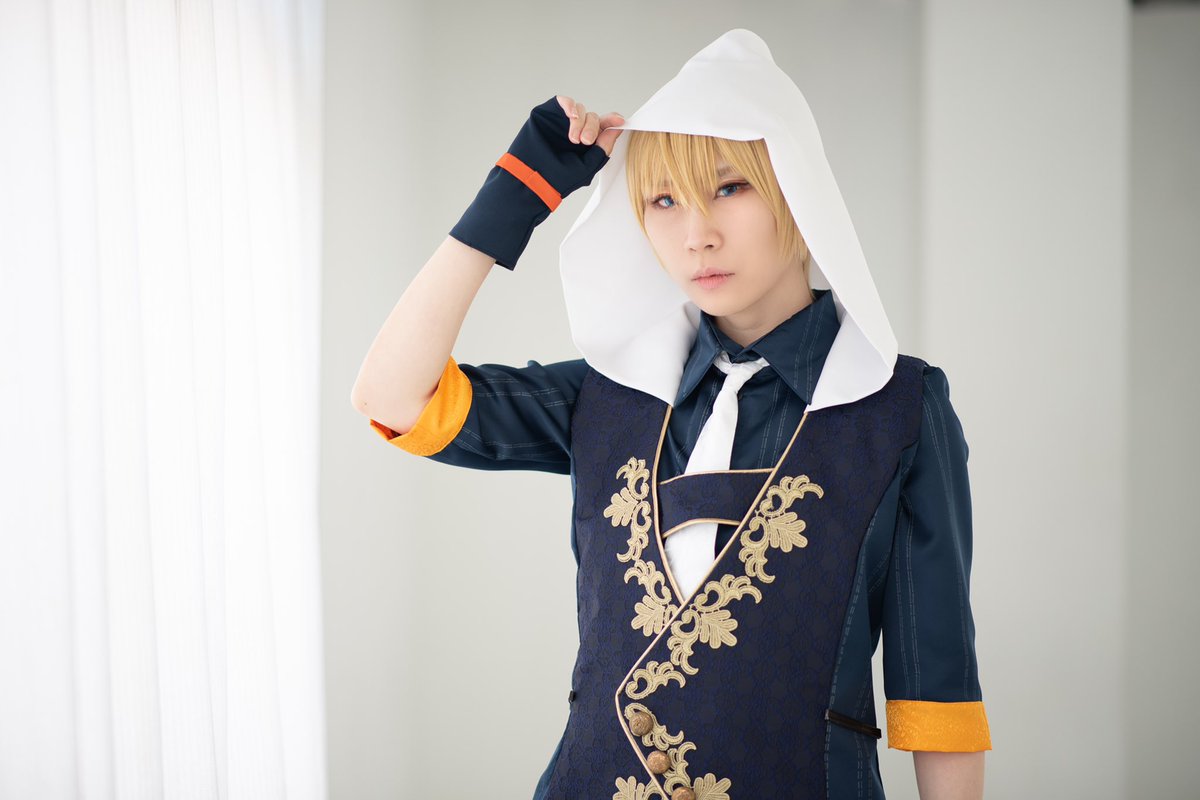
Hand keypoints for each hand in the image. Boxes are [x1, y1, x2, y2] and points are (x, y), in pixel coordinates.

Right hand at [448, 95, 623, 270]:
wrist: (529, 179)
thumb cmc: (556, 180)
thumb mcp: (587, 167)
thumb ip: (602, 148)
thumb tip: (616, 129)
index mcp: (585, 144)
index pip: (603, 128)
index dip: (612, 122)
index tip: (620, 121)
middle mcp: (574, 131)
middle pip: (593, 118)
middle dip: (593, 128)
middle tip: (585, 141)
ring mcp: (560, 122)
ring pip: (580, 109)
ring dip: (581, 121)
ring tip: (574, 138)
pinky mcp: (547, 114)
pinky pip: (563, 101)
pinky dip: (570, 106)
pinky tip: (572, 116)